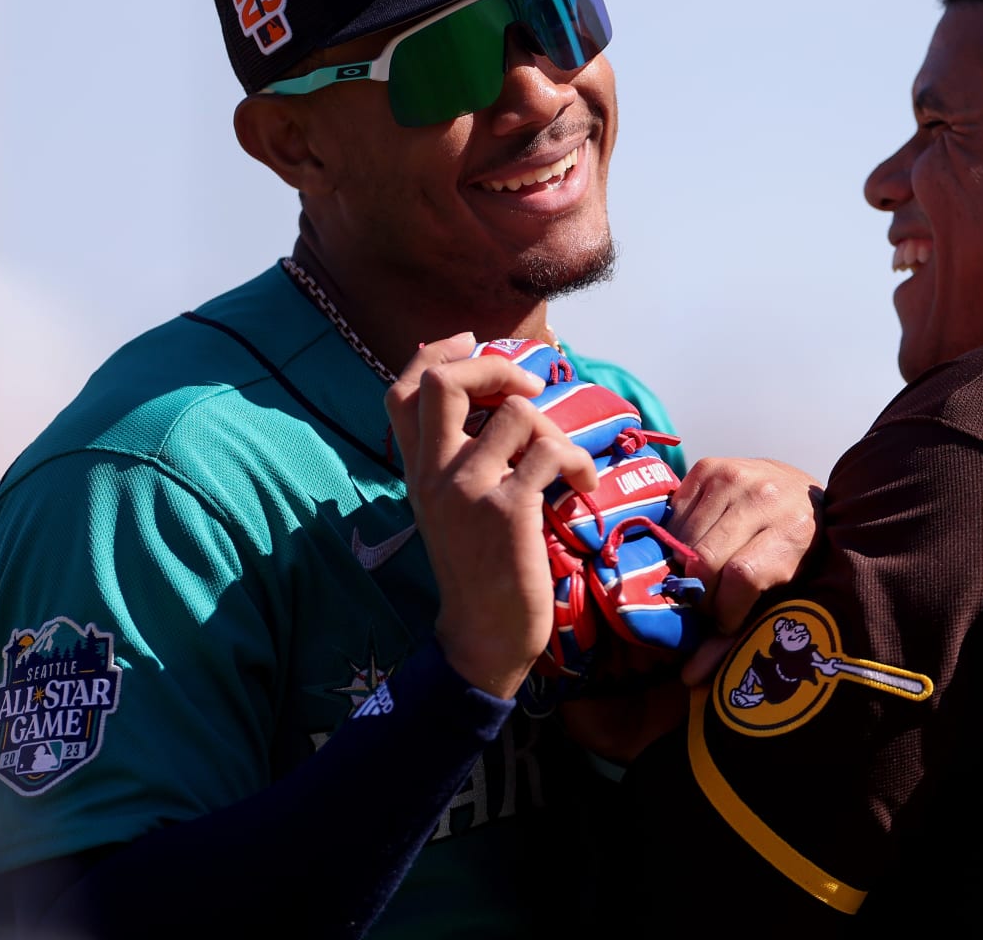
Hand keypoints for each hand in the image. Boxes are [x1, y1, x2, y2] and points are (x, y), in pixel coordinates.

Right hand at [385, 334, 598, 698]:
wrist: (484, 637)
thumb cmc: (480, 568)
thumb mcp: (452, 508)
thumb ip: (460, 457)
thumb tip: (496, 400)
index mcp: (417, 470)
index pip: (400, 390)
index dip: (437, 355)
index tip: (473, 344)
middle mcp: (434, 474)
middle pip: (442, 383)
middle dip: (495, 364)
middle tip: (529, 388)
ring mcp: (468, 491)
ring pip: (515, 412)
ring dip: (554, 430)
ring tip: (565, 464)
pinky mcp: (507, 512)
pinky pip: (550, 453)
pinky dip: (576, 462)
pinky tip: (581, 486)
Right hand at [666, 457, 823, 683]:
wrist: (804, 495)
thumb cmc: (799, 554)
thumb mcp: (786, 594)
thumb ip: (741, 634)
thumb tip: (689, 677)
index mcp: (795, 530)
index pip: (740, 577)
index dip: (724, 610)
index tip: (726, 622)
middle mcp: (765, 495)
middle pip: (705, 559)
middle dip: (702, 594)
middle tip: (710, 604)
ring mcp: (734, 474)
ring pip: (684, 539)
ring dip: (686, 568)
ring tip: (705, 578)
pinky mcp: (708, 466)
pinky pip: (675, 515)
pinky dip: (678, 541)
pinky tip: (696, 549)